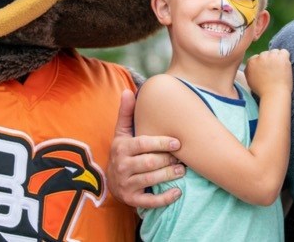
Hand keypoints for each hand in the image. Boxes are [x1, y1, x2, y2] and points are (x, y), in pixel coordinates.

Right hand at [109, 90, 184, 208]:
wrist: (111, 181)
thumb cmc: (123, 151)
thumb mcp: (122, 132)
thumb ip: (126, 113)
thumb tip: (128, 91)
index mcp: (122, 148)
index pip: (143, 144)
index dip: (161, 143)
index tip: (177, 142)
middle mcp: (122, 166)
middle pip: (149, 162)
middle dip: (168, 160)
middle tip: (182, 158)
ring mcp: (126, 184)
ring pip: (150, 180)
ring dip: (169, 176)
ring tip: (182, 171)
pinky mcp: (131, 200)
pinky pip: (149, 201)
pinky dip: (164, 199)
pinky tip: (178, 193)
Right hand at [243, 49, 291, 97]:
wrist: (274, 95)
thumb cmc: (263, 91)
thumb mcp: (249, 80)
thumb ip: (248, 69)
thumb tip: (251, 63)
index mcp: (251, 62)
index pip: (257, 57)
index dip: (262, 64)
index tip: (266, 72)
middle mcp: (260, 57)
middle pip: (266, 53)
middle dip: (269, 60)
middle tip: (273, 72)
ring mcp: (271, 56)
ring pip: (275, 52)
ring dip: (277, 58)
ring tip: (279, 70)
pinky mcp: (281, 57)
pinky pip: (284, 52)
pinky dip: (285, 57)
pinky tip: (284, 66)